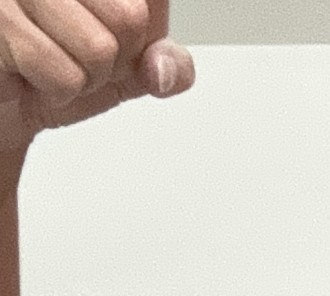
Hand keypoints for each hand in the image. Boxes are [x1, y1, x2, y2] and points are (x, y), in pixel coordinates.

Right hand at [0, 0, 192, 153]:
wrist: (9, 102)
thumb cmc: (60, 68)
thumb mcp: (127, 68)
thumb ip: (165, 63)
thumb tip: (165, 70)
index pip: (144, 7)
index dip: (139, 37)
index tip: (117, 40)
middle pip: (131, 20)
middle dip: (114, 59)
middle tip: (76, 55)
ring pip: (99, 49)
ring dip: (83, 78)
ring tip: (54, 64)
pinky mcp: (1, 20)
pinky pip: (63, 74)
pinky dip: (57, 92)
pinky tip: (32, 75)